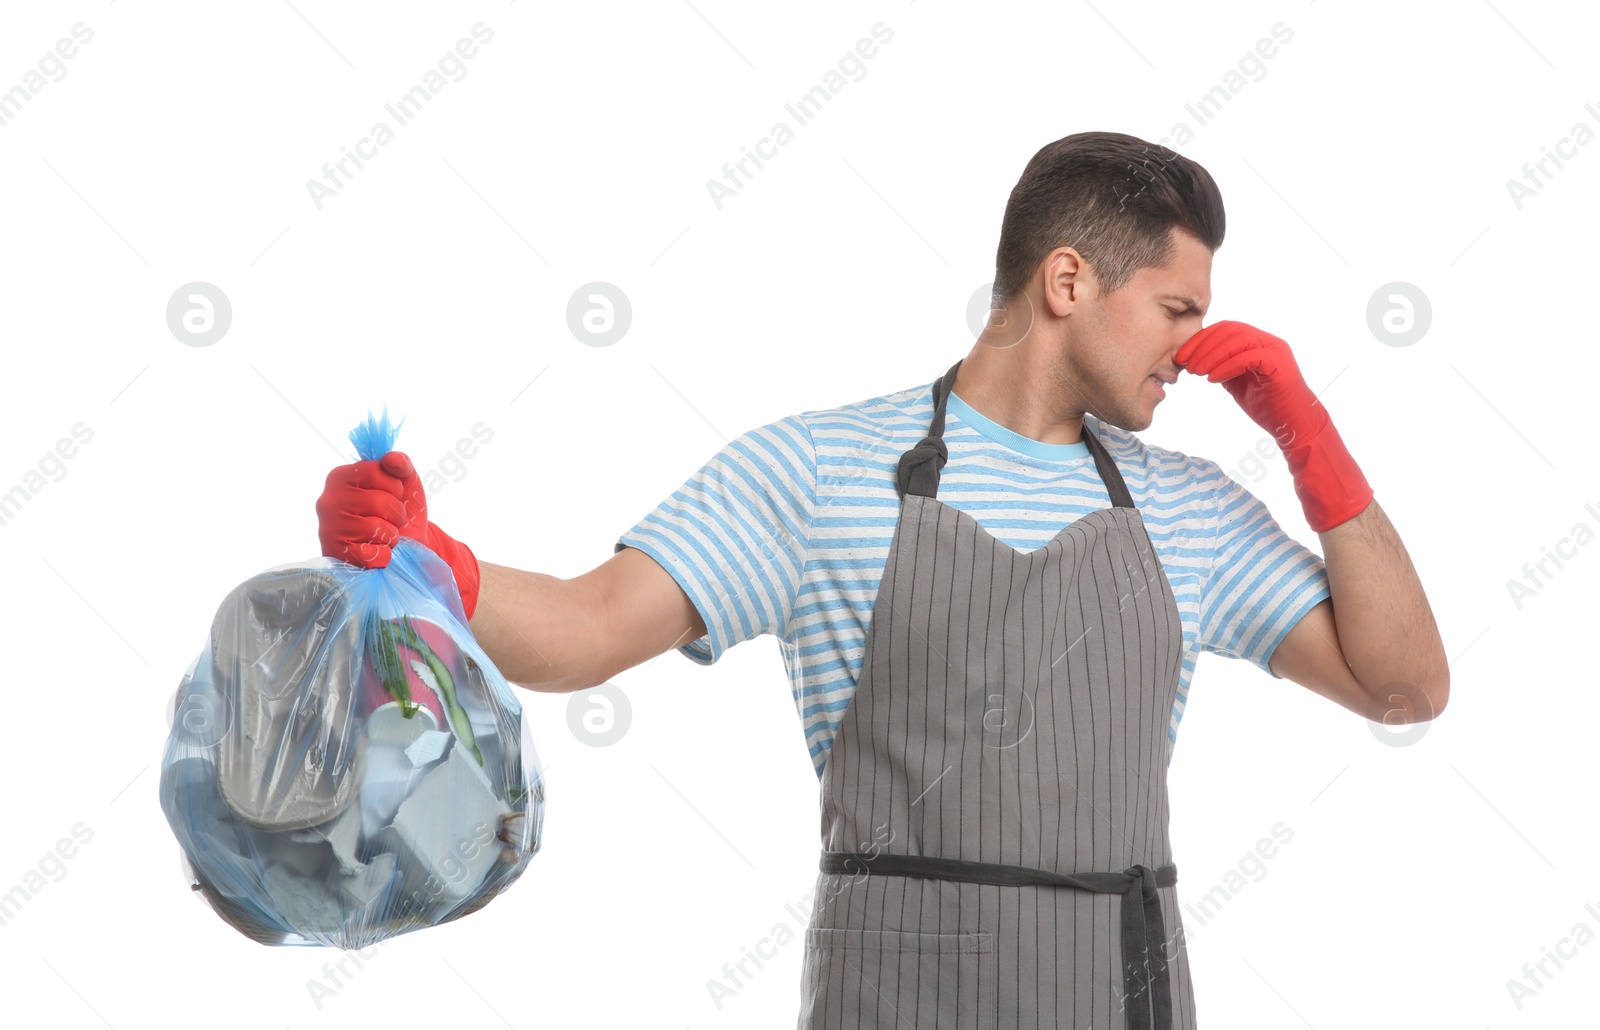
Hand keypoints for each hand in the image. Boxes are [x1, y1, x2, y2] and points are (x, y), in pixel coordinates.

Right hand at [316, 451, 481, 618]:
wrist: (405, 546)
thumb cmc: (399, 510)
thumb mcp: (405, 482)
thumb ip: (401, 464)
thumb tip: (392, 459)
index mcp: (341, 476)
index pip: (376, 472)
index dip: (395, 486)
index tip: (392, 494)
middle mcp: (328, 500)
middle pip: (379, 502)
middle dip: (396, 514)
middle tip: (390, 519)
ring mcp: (328, 529)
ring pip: (377, 529)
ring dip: (391, 536)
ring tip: (383, 535)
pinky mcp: (335, 555)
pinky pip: (372, 555)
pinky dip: (383, 556)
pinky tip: (375, 550)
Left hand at [1175, 320, 1372, 531]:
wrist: (1293, 425)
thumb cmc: (1266, 405)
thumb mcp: (1236, 383)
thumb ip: (1221, 367)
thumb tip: (1195, 360)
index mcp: (1257, 342)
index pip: (1224, 329)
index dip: (1200, 340)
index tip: (1180, 356)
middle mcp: (1268, 341)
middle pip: (1230, 330)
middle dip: (1202, 345)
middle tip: (1185, 364)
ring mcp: (1276, 350)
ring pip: (1239, 340)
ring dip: (1212, 355)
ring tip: (1197, 372)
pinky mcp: (1279, 365)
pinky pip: (1250, 357)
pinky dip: (1227, 366)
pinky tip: (1213, 380)